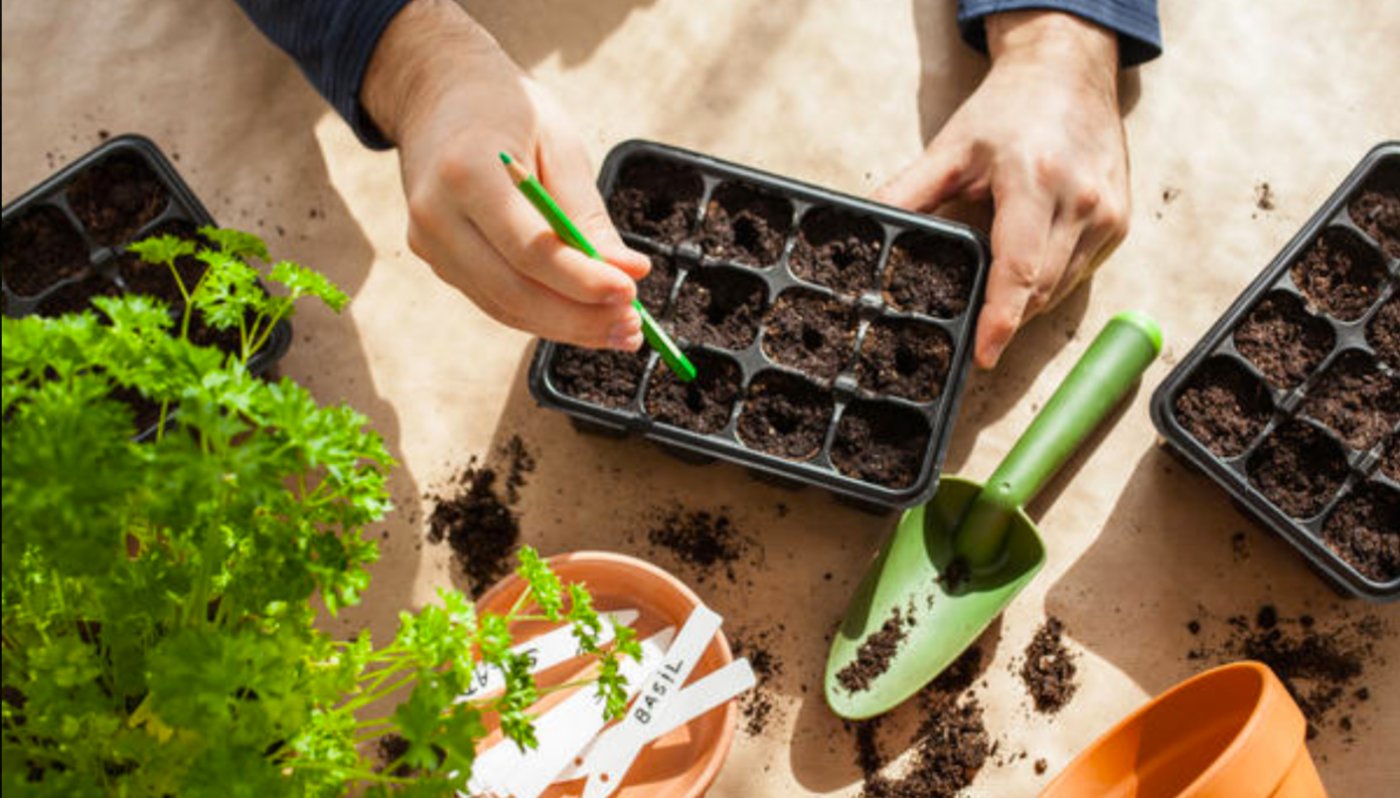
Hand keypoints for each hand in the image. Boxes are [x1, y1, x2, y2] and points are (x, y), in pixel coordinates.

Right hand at [363, 0, 649, 349]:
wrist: (438, 92)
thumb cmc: (507, 108)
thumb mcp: (558, 142)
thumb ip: (587, 213)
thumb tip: (628, 271)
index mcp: (467, 172)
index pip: (530, 250)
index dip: (583, 281)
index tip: (630, 293)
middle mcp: (436, 214)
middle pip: (515, 291)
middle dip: (579, 317)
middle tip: (631, 326)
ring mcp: (429, 242)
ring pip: (505, 306)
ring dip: (566, 325)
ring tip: (617, 329)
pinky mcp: (435, 258)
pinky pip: (494, 300)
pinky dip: (541, 315)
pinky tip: (582, 318)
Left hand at [876, 10, 1128, 367]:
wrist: (1068, 72)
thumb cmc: (1009, 109)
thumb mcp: (950, 149)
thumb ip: (906, 193)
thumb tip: (867, 227)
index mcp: (1035, 180)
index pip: (1021, 268)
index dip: (1000, 318)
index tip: (984, 354)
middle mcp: (1080, 201)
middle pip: (1040, 287)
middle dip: (1006, 318)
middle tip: (973, 339)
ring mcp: (1107, 214)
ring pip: (1062, 287)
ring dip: (1027, 304)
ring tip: (993, 309)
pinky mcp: (1119, 221)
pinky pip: (1079, 273)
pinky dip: (1049, 284)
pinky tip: (1023, 277)